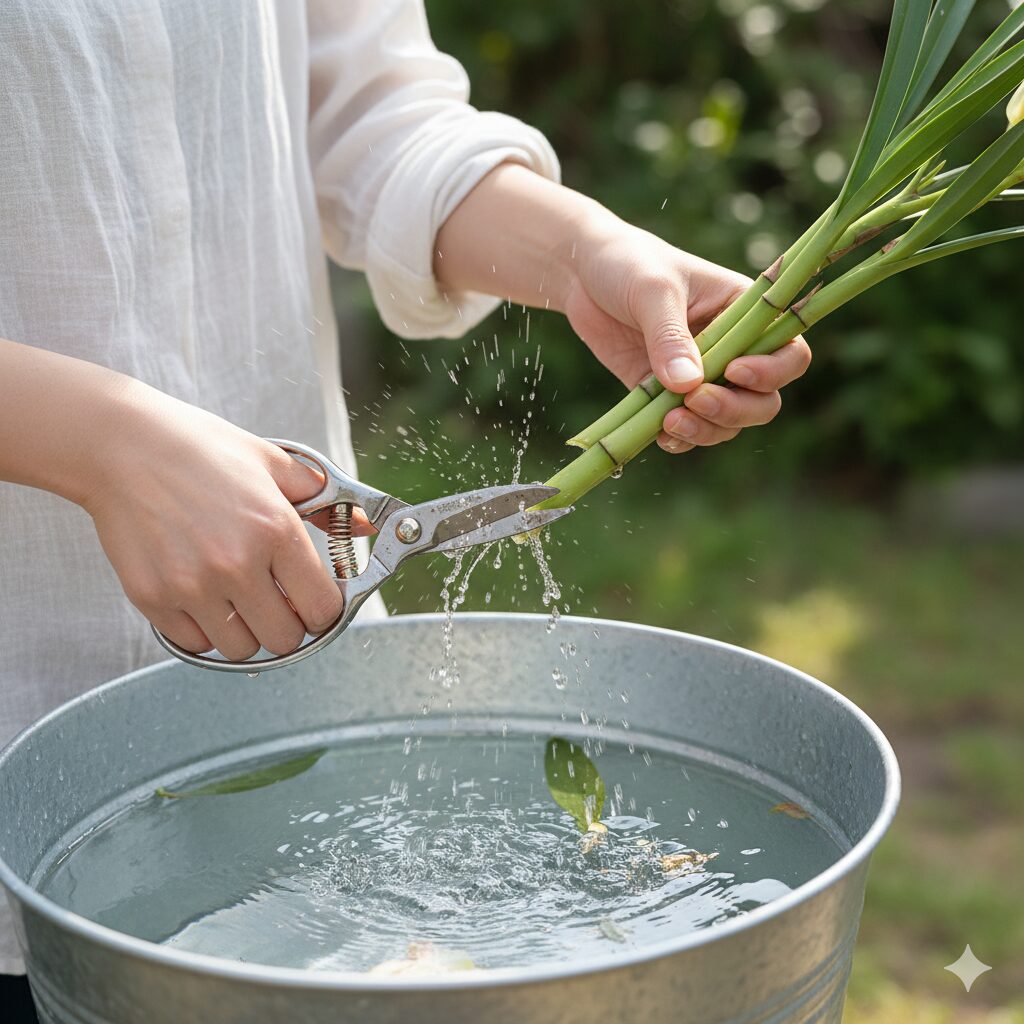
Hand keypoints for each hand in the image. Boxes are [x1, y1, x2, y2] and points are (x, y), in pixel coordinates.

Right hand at [83, 384, 368, 659]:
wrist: (122, 445)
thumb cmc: (200, 450)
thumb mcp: (273, 464)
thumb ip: (324, 501)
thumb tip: (365, 524)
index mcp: (275, 531)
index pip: (323, 609)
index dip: (326, 611)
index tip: (317, 602)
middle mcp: (236, 564)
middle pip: (286, 639)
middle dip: (290, 626)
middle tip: (279, 604)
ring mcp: (192, 586)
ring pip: (240, 650)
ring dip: (247, 633)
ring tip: (240, 601)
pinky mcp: (153, 598)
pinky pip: (194, 643)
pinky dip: (204, 630)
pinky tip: (204, 598)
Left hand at [563, 218, 811, 453]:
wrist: (583, 272)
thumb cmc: (628, 264)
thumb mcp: (653, 291)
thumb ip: (670, 336)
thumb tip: (688, 386)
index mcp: (745, 312)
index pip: (788, 351)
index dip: (772, 371)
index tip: (734, 370)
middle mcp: (732, 349)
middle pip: (762, 399)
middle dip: (736, 410)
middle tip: (695, 401)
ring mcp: (700, 376)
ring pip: (727, 421)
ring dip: (707, 430)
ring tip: (670, 422)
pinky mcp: (666, 395)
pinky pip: (687, 429)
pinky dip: (680, 441)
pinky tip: (660, 436)